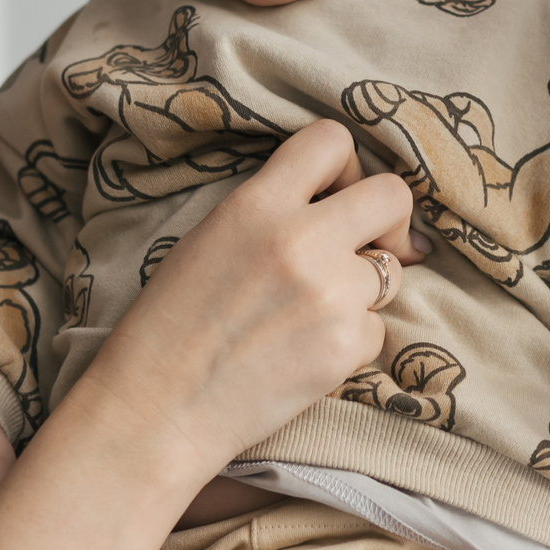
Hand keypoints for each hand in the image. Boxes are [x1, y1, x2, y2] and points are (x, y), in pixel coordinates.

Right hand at [70, 120, 424, 477]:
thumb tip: (336, 206)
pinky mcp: (346, 346)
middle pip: (392, 196)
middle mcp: (301, 239)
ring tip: (307, 317)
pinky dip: (351, 341)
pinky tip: (304, 354)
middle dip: (390, 221)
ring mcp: (330, 294)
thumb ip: (271, 213)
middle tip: (372, 246)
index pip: (331, 141)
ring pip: (389, 273)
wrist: (157, 408)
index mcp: (256, 204)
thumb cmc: (170, 327)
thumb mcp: (209, 240)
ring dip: (362, 291)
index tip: (338, 194)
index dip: (346, 167)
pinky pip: (378, 329)